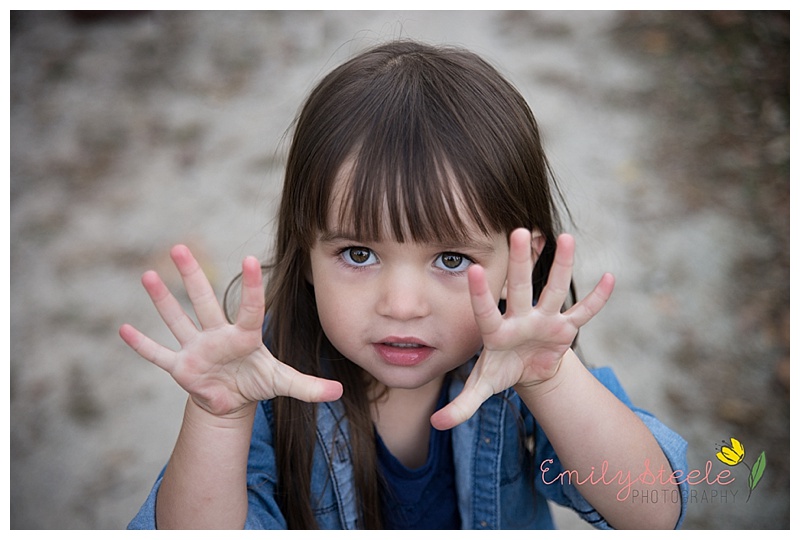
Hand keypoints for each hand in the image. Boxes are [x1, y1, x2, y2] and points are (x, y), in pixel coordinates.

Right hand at [119, 245, 342, 416]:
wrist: (233, 398)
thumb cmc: (257, 381)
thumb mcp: (284, 384)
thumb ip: (309, 386)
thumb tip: (339, 392)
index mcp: (245, 336)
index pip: (249, 308)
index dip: (249, 287)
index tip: (247, 259)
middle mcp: (218, 335)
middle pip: (203, 301)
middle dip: (191, 276)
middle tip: (179, 247)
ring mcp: (197, 348)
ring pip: (178, 320)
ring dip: (162, 300)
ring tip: (147, 274)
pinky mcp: (180, 366)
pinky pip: (158, 355)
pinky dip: (142, 345)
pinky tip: (123, 328)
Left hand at [430, 230, 613, 429]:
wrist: (526, 367)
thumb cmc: (500, 370)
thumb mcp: (482, 387)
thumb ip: (461, 405)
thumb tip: (436, 425)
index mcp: (496, 332)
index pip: (485, 311)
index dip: (480, 293)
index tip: (473, 269)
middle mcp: (519, 318)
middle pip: (519, 287)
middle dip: (520, 262)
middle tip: (518, 231)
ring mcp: (544, 320)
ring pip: (554, 290)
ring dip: (560, 266)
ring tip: (566, 237)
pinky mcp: (565, 328)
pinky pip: (583, 312)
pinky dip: (597, 299)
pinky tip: (609, 278)